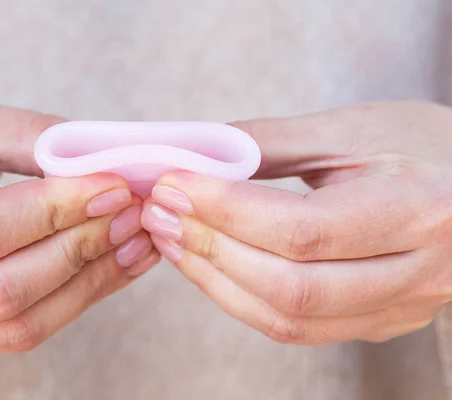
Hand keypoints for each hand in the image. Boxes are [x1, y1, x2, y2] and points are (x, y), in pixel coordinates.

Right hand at [0, 99, 157, 353]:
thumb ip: (22, 135)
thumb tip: (97, 160)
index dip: (58, 211)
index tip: (115, 185)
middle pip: (4, 288)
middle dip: (83, 249)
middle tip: (134, 214)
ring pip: (18, 325)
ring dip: (91, 284)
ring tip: (136, 243)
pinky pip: (19, 333)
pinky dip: (75, 302)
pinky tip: (111, 268)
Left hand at [143, 101, 451, 344]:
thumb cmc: (424, 146)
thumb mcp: (355, 130)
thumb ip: (273, 142)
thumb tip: (199, 153)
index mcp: (417, 210)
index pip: (302, 229)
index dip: (225, 210)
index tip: (173, 184)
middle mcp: (416, 272)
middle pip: (290, 285)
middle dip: (210, 247)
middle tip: (161, 211)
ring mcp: (399, 308)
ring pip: (288, 318)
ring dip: (215, 279)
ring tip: (172, 238)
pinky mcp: (379, 322)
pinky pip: (297, 327)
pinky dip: (241, 298)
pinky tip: (209, 265)